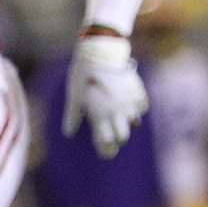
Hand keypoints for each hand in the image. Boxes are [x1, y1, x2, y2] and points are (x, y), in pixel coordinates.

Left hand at [64, 32, 147, 157]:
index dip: (106, 150)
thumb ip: (73, 117)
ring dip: (125, 125)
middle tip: (111, 140)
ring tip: (118, 122)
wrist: (101, 52)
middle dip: (117, 140)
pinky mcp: (136, 92)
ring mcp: (127, 102)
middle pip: (122, 136)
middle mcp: (116, 111)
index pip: (105, 141)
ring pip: (132, 123)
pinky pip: (139, 108)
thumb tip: (68, 133)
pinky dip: (134, 111)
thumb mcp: (74, 96)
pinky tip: (127, 107)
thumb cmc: (83, 75)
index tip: (105, 153)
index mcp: (100, 115)